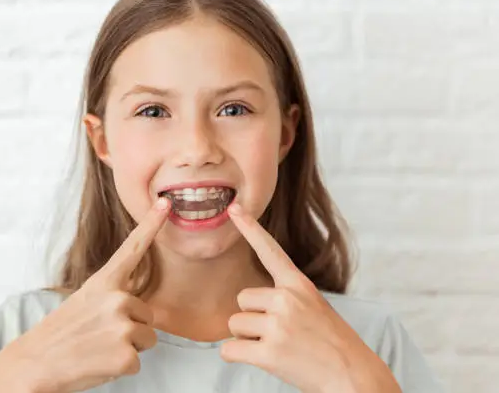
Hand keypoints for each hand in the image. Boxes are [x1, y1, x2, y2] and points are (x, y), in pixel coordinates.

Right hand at [0, 198, 170, 392]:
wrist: (33, 365)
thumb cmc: (59, 335)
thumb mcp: (84, 302)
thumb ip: (112, 297)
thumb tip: (135, 306)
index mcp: (103, 282)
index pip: (133, 248)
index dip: (151, 224)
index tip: (166, 203)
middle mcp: (116, 299)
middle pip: (148, 314)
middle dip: (131, 328)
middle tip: (99, 336)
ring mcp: (122, 326)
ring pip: (147, 338)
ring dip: (128, 348)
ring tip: (98, 349)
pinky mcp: (126, 355)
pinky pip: (138, 361)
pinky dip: (120, 368)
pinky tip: (98, 364)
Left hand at [220, 203, 400, 392]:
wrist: (355, 378)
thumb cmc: (333, 345)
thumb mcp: (315, 308)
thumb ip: (286, 299)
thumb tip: (248, 304)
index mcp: (299, 285)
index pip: (270, 250)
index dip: (250, 228)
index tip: (234, 207)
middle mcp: (287, 299)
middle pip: (241, 300)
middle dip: (252, 318)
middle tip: (280, 335)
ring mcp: (278, 325)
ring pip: (235, 325)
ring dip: (248, 339)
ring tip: (279, 348)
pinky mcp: (269, 352)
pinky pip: (229, 349)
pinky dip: (236, 357)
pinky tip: (262, 360)